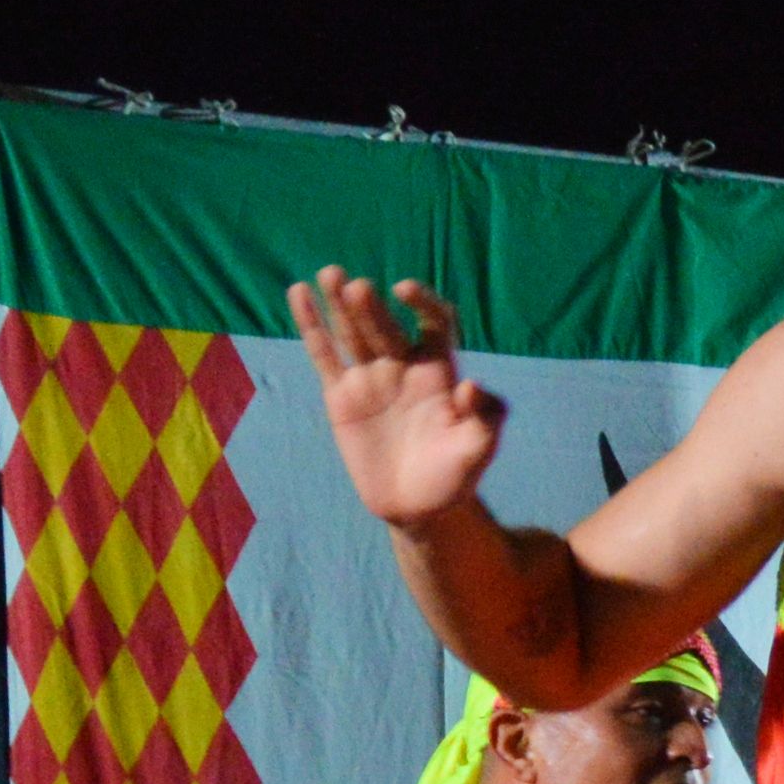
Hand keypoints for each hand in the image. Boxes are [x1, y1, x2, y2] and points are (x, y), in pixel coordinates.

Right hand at [292, 272, 509, 531]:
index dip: (423, 303)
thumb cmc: (457, 476)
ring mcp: (370, 377)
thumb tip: (471, 385)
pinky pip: (324, 355)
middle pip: (386, 325)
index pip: (434, 321)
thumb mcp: (479, 450)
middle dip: (372, 307)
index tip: (405, 291)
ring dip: (340, 303)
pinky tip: (300, 294)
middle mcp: (404, 365)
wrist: (420, 509)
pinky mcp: (341, 395)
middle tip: (357, 287)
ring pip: (353, 332)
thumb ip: (484, 418)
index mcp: (439, 370)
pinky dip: (312, 325)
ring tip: (329, 274)